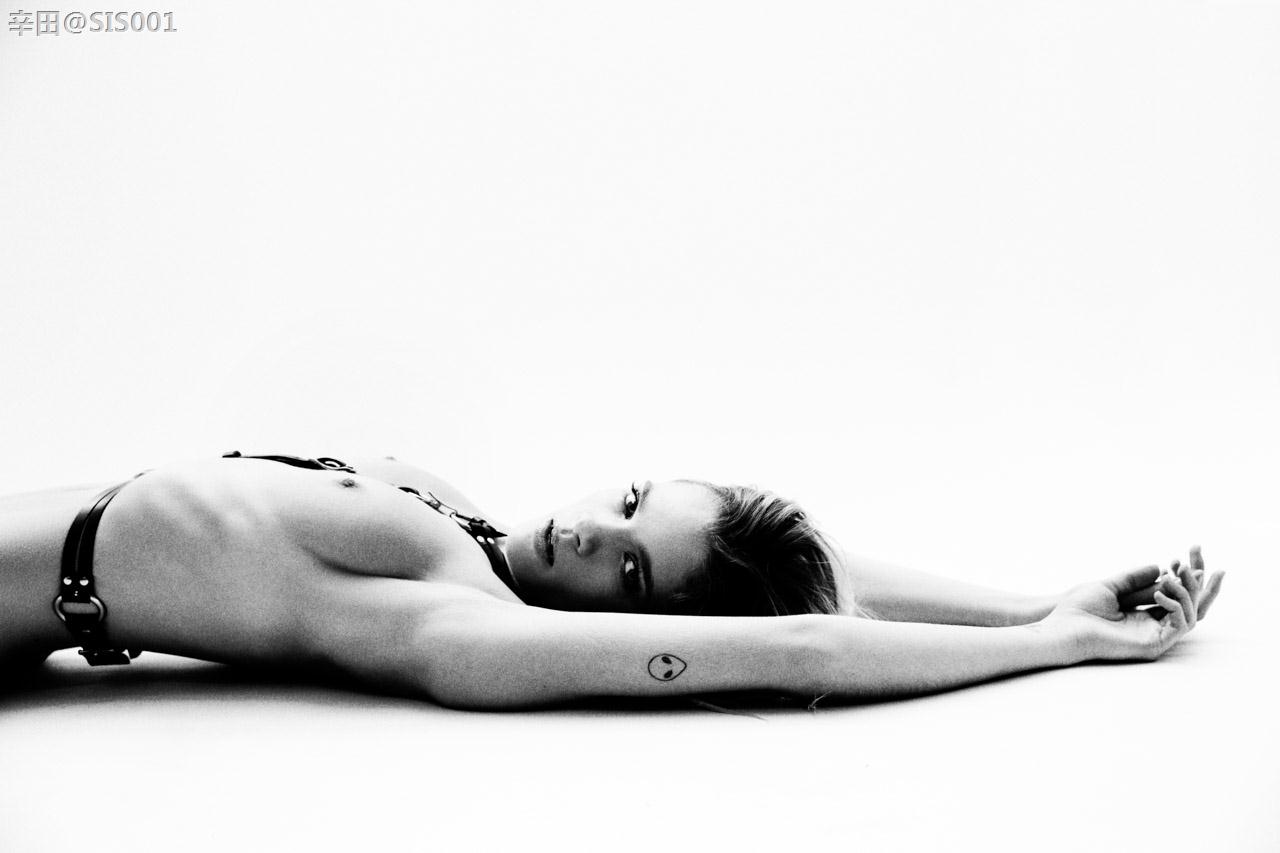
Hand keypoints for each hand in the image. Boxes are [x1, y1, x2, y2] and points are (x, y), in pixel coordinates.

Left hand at [1041, 547, 1224, 661]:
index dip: (1187, 577)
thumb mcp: (1109, 586)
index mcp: (1144, 615)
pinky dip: (1176, 605)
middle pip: (1192, 607)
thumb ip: (1133, 578)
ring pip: (1191, 615)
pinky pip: (1179, 624)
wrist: (1064, 627)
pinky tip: (1160, 591)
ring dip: (1189, 590)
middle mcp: (1154, 627)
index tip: (1190, 552)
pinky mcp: (1154, 644)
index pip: (1177, 597)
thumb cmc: (1079, 609)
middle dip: (1203, 584)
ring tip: (1176, 572)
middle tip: (1209, 562)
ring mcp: (1156, 636)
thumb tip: (1159, 567)